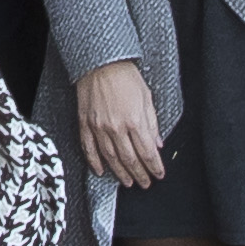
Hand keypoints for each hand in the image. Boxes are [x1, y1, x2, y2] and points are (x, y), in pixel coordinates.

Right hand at [74, 60, 167, 190]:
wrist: (100, 62)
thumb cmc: (125, 75)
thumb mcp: (147, 97)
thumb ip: (152, 123)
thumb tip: (157, 144)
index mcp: (135, 121)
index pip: (147, 153)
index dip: (154, 167)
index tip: (159, 174)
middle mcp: (117, 128)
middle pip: (130, 160)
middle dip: (140, 174)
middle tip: (145, 183)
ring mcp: (99, 127)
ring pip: (111, 158)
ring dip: (120, 173)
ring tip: (127, 182)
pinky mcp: (86, 124)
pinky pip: (89, 149)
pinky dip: (95, 162)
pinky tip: (101, 171)